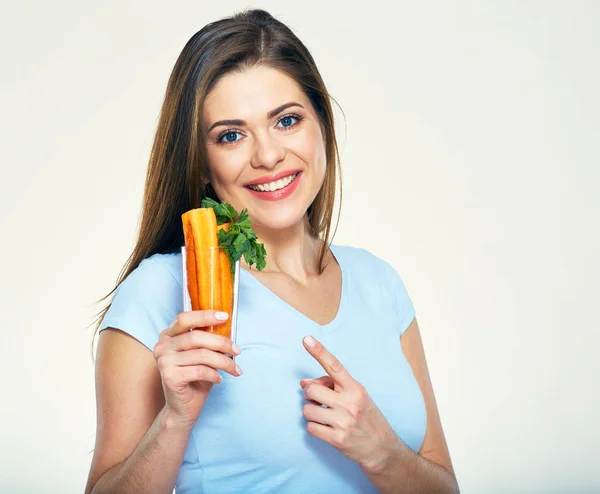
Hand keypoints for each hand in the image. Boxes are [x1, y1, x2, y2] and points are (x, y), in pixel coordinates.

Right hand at [153, 310, 242, 428]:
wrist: (182, 408)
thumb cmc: (195, 378)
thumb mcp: (202, 354)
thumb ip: (207, 339)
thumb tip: (227, 325)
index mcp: (168, 335)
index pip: (185, 318)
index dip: (205, 315)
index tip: (225, 316)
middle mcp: (162, 346)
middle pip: (196, 337)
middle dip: (222, 343)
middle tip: (237, 351)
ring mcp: (164, 361)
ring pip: (202, 355)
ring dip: (224, 362)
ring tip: (234, 369)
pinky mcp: (169, 376)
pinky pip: (199, 370)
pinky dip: (214, 374)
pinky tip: (219, 379)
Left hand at [300, 336, 402, 471]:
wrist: (384, 449)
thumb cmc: (367, 418)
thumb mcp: (356, 397)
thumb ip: (332, 387)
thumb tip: (303, 383)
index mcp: (355, 388)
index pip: (334, 366)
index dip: (319, 352)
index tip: (306, 339)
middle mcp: (349, 402)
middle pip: (312, 389)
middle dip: (310, 395)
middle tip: (320, 401)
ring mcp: (343, 421)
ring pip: (307, 409)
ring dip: (311, 413)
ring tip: (325, 417)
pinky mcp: (337, 439)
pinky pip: (310, 427)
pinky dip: (314, 428)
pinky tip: (326, 429)